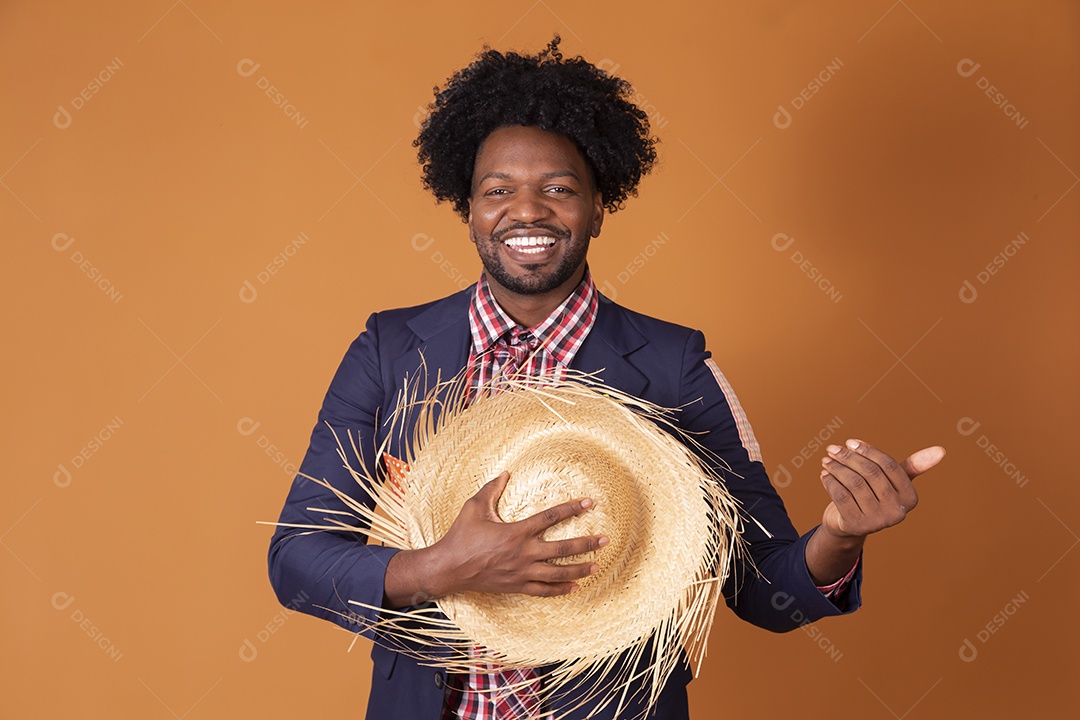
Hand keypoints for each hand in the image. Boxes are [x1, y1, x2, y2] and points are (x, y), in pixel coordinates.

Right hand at [425, 471, 606, 597]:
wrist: (449, 568)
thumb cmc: (461, 535)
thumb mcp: (474, 507)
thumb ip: (492, 489)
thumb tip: (506, 473)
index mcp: (516, 532)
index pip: (551, 517)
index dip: (571, 508)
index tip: (589, 503)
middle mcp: (523, 553)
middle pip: (562, 548)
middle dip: (586, 543)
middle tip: (605, 540)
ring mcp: (521, 572)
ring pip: (557, 573)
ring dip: (579, 568)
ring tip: (596, 565)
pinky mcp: (517, 586)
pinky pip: (543, 591)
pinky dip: (560, 589)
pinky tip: (575, 587)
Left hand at [819, 439, 944, 539]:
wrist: (850, 525)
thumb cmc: (874, 496)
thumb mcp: (892, 482)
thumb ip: (912, 467)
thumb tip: (941, 450)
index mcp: (910, 498)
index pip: (888, 466)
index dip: (868, 451)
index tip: (850, 442)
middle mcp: (897, 512)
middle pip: (870, 473)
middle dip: (849, 457)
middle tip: (832, 449)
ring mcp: (877, 521)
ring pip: (854, 483)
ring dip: (837, 467)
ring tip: (827, 459)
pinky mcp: (856, 525)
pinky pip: (841, 496)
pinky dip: (830, 482)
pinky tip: (825, 474)